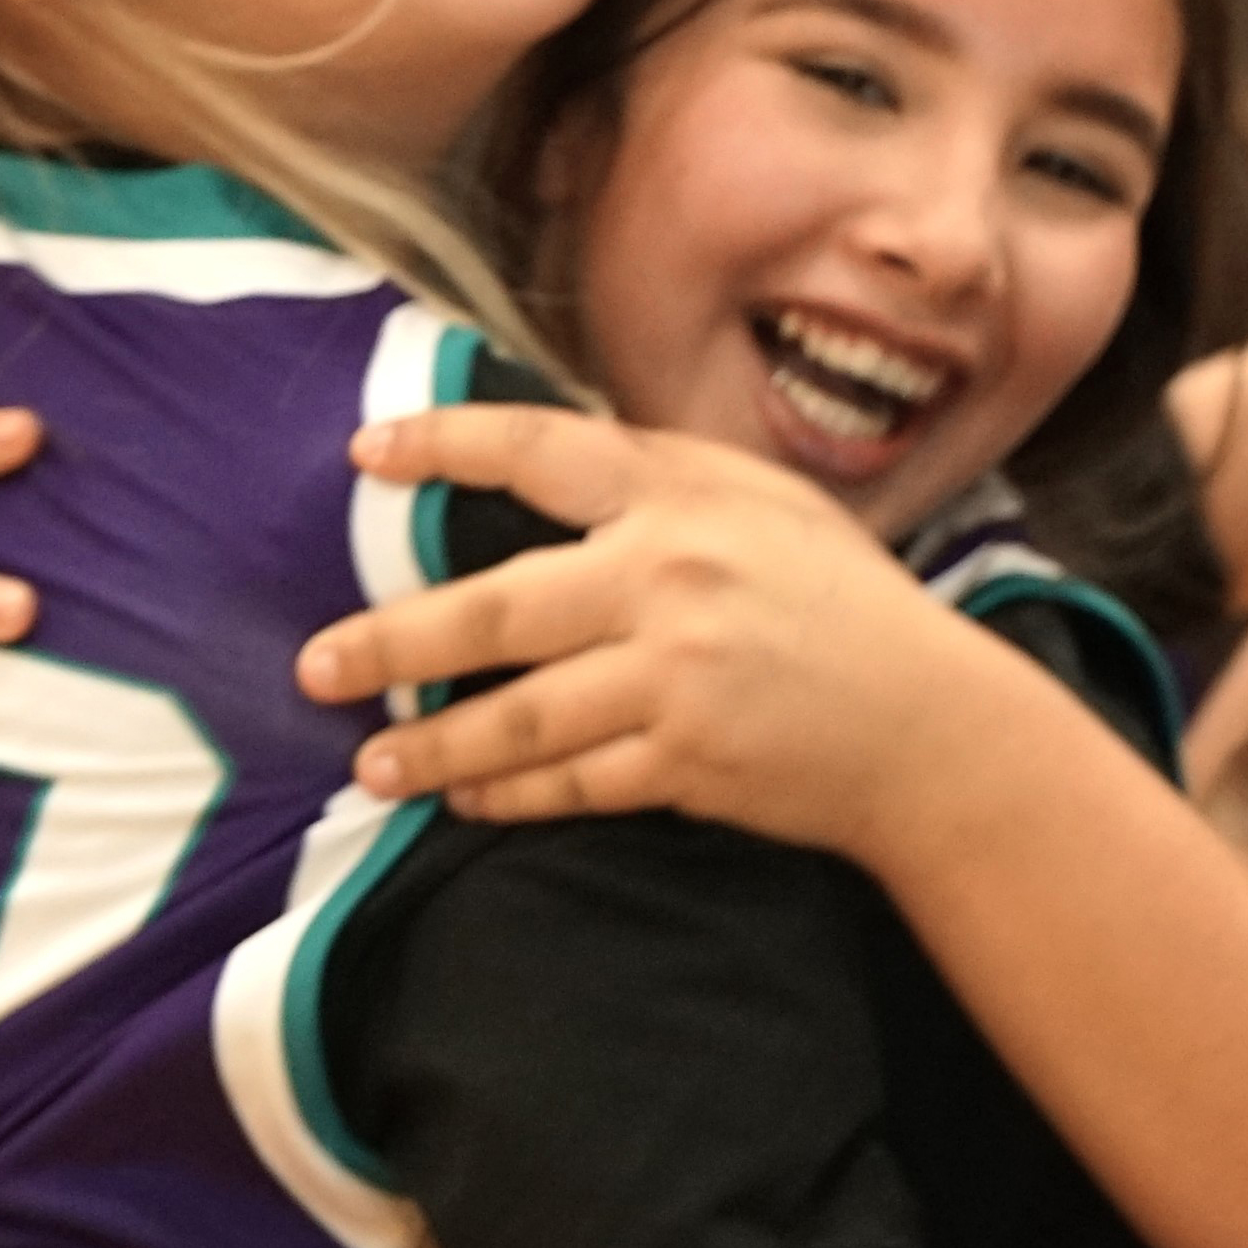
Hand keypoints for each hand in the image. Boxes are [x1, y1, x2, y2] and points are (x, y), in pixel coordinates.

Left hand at [304, 408, 992, 851]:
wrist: (931, 724)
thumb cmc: (845, 604)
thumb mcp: (766, 505)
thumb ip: (662, 485)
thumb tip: (546, 465)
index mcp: (685, 497)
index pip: (540, 452)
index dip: (444, 446)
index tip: (366, 455)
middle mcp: (671, 579)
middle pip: (495, 607)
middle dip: (392, 641)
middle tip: (316, 667)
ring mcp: (676, 677)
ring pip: (520, 714)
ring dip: (435, 745)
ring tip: (373, 763)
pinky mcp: (687, 761)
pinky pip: (572, 782)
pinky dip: (512, 795)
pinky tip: (469, 800)